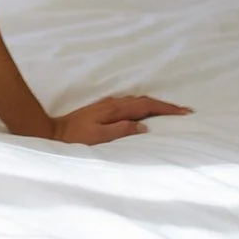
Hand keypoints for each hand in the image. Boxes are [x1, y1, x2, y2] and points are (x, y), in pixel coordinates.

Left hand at [50, 94, 191, 144]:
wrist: (54, 132)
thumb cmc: (76, 138)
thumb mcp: (100, 138)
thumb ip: (122, 130)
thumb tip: (144, 127)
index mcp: (115, 110)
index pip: (147, 106)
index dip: (167, 108)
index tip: (184, 112)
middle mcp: (113, 104)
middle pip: (144, 101)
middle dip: (165, 105)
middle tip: (184, 111)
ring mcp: (107, 105)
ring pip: (137, 101)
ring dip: (155, 105)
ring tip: (170, 111)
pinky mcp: (103, 109)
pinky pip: (129, 104)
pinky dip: (142, 107)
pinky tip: (145, 112)